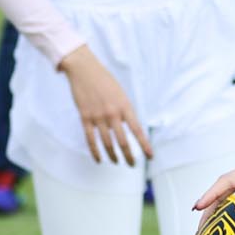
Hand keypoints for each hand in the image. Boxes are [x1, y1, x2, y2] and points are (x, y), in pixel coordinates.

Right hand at [58, 45, 151, 165]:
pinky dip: (95, 151)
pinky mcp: (85, 117)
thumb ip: (124, 111)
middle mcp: (112, 113)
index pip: (137, 130)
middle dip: (128, 156)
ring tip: (117, 162)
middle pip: (122, 141)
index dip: (144, 145)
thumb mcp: (121, 94)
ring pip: (107, 143)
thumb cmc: (105, 81)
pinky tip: (99, 159)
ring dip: (113, 155)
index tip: (150, 156)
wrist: (84, 69)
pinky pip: (90, 139)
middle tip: (132, 164)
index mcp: (125, 106)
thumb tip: (128, 129)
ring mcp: (98, 116)